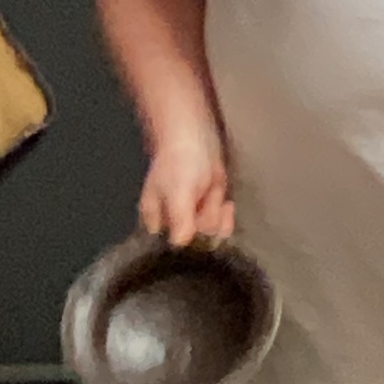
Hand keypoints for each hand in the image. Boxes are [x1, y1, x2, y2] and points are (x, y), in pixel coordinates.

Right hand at [140, 127, 233, 246]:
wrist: (195, 134)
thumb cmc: (180, 161)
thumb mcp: (178, 192)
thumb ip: (179, 219)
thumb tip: (181, 245)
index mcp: (156, 222)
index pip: (170, 250)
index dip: (187, 248)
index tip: (196, 228)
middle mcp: (173, 224)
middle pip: (194, 245)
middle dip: (205, 224)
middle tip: (204, 202)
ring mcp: (192, 218)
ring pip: (209, 235)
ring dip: (216, 217)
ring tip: (212, 195)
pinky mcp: (208, 211)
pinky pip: (220, 226)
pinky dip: (226, 217)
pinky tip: (225, 203)